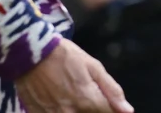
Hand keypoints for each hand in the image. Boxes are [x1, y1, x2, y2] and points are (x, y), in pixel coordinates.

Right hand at [16, 40, 132, 112]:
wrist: (31, 54)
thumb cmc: (66, 56)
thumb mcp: (93, 67)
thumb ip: (112, 91)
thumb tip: (128, 111)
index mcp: (88, 101)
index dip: (110, 109)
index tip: (105, 101)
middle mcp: (70, 112)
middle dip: (93, 109)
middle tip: (84, 93)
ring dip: (78, 109)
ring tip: (73, 94)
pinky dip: (62, 111)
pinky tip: (61, 100)